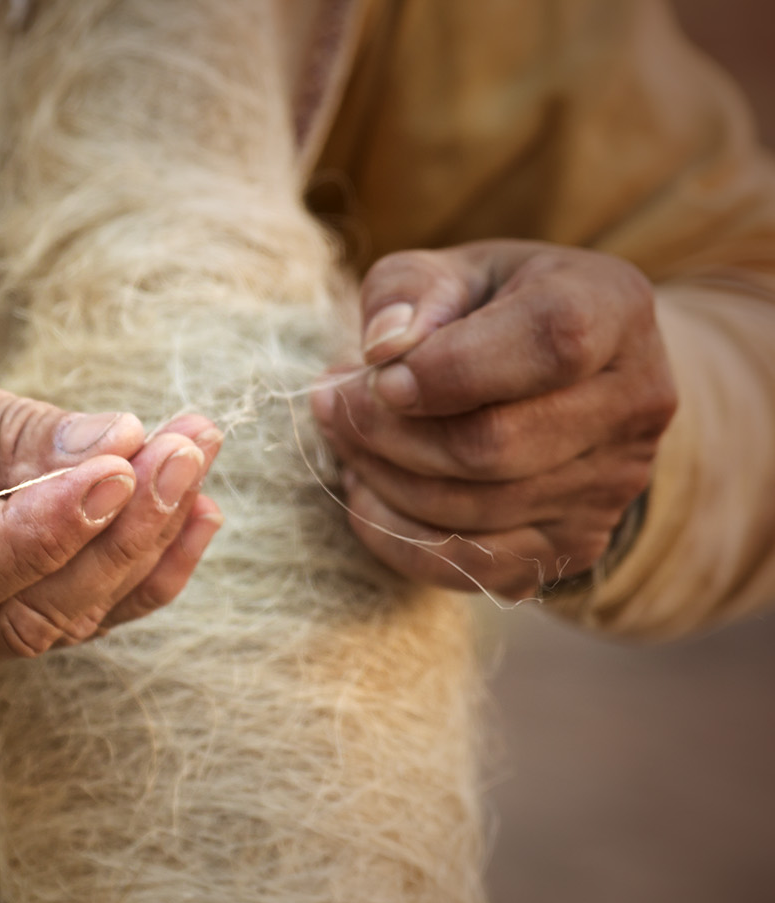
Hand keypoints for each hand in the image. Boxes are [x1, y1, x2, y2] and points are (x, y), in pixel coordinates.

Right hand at [0, 299, 223, 675]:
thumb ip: (3, 429)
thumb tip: (120, 451)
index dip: (47, 531)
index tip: (128, 463)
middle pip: (13, 614)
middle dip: (116, 535)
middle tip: (187, 445)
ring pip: (45, 624)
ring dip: (136, 548)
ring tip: (196, 460)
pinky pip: (51, 617)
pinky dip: (124, 569)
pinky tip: (188, 513)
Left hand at [312, 241, 675, 597]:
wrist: (559, 377)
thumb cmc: (488, 309)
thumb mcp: (449, 271)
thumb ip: (408, 290)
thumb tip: (383, 346)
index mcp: (614, 309)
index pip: (549, 344)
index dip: (449, 369)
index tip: (379, 374)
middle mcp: (635, 402)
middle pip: (494, 445)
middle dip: (388, 431)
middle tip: (334, 403)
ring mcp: (612, 485)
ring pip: (472, 509)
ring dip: (381, 477)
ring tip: (346, 437)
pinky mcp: (576, 545)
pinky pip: (467, 564)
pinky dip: (394, 533)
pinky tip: (366, 490)